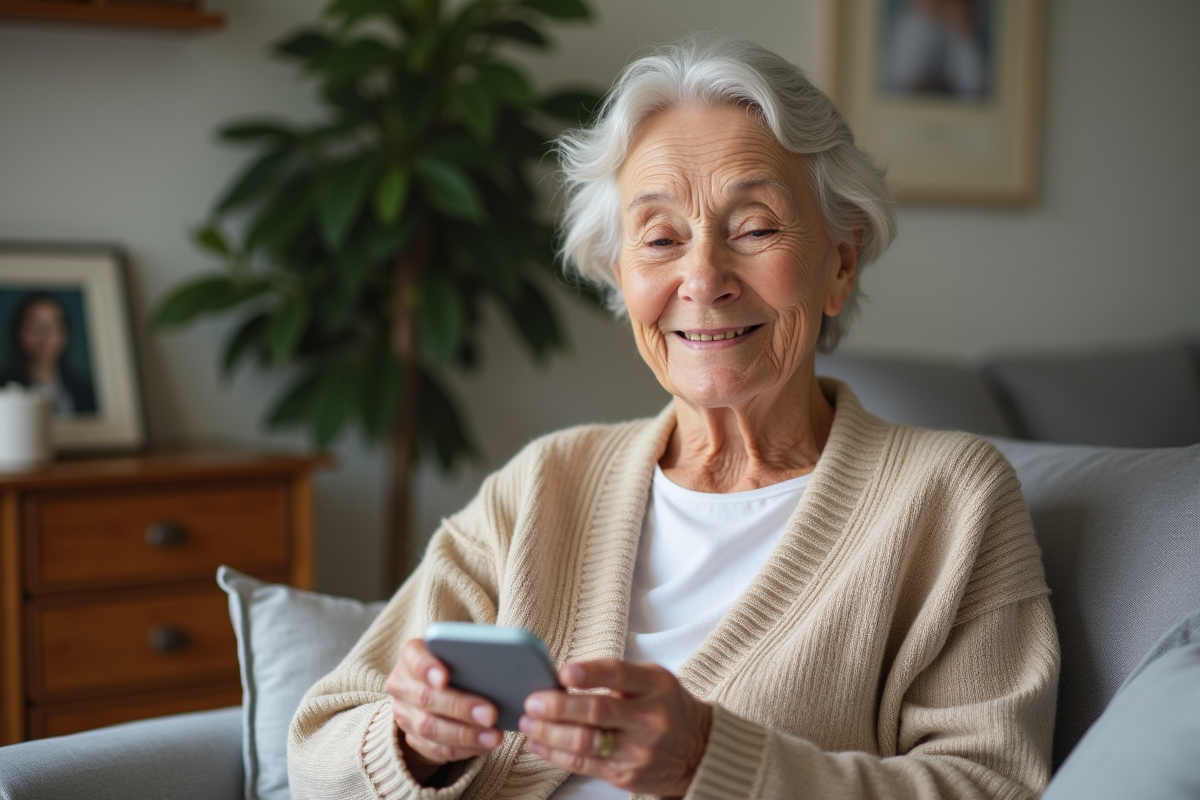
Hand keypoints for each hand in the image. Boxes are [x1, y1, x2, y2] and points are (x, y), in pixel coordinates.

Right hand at [386, 638, 502, 783]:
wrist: (435, 685)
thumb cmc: (454, 661)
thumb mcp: (459, 650)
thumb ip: (472, 652)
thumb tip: (503, 664)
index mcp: (411, 654)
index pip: (413, 656)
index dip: (426, 667)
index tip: (444, 678)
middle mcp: (402, 683)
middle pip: (425, 697)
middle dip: (460, 708)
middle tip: (491, 714)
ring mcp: (404, 713)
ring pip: (429, 728)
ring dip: (465, 735)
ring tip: (493, 736)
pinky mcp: (412, 737)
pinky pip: (436, 748)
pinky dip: (463, 749)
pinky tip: (484, 745)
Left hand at [519, 659, 711, 796]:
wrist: (699, 751)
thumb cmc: (667, 707)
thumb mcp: (654, 680)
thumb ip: (616, 675)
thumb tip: (564, 677)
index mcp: (656, 686)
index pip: (619, 675)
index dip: (589, 673)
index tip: (563, 673)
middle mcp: (649, 719)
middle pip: (598, 712)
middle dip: (559, 707)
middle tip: (533, 701)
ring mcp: (637, 751)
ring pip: (584, 743)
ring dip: (549, 732)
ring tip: (528, 722)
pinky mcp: (625, 775)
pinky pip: (583, 765)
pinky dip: (555, 753)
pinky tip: (539, 742)